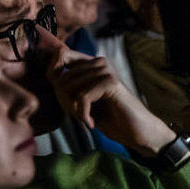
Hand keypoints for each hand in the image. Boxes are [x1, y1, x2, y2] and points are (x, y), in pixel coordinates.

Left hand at [42, 41, 175, 154]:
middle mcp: (100, 62)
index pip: (60, 55)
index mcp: (93, 64)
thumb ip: (70, 87)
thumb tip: (50, 76)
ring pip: (69, 85)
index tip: (65, 101)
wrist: (139, 133)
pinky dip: (83, 114)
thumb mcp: (85, 101)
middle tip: (78, 116)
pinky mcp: (111, 83)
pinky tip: (91, 123)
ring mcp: (106, 71)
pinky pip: (82, 96)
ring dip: (73, 109)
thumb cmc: (112, 118)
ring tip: (85, 119)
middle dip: (64, 101)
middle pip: (61, 75)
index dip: (53, 75)